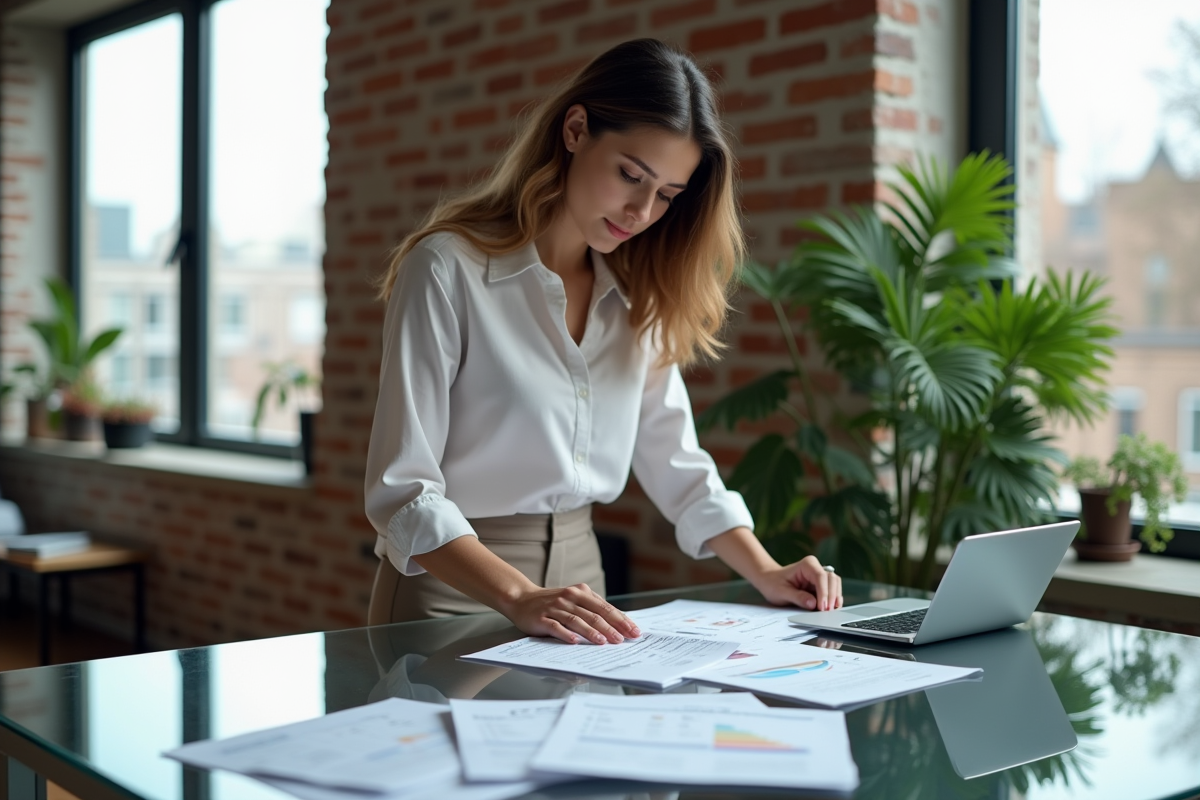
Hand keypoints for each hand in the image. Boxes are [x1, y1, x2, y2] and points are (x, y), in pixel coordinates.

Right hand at [501, 583, 641, 644]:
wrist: (521, 599)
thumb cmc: (552, 603)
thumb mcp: (574, 600)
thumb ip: (591, 608)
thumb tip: (617, 624)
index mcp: (581, 592)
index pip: (605, 607)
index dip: (621, 619)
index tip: (634, 631)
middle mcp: (569, 598)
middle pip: (594, 614)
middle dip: (611, 627)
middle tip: (623, 639)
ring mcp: (555, 608)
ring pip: (577, 620)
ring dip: (592, 632)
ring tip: (604, 642)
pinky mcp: (542, 618)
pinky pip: (556, 627)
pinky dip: (566, 634)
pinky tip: (575, 642)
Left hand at [751, 556, 842, 611]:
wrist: (770, 581)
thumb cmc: (774, 584)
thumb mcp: (781, 592)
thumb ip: (797, 597)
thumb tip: (812, 604)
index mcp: (807, 564)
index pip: (820, 576)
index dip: (824, 592)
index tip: (823, 607)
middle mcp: (816, 567)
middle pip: (832, 579)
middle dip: (831, 596)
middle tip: (828, 612)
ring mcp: (820, 576)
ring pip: (835, 584)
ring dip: (835, 598)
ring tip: (831, 612)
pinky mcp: (822, 584)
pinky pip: (833, 590)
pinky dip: (833, 599)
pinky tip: (832, 609)